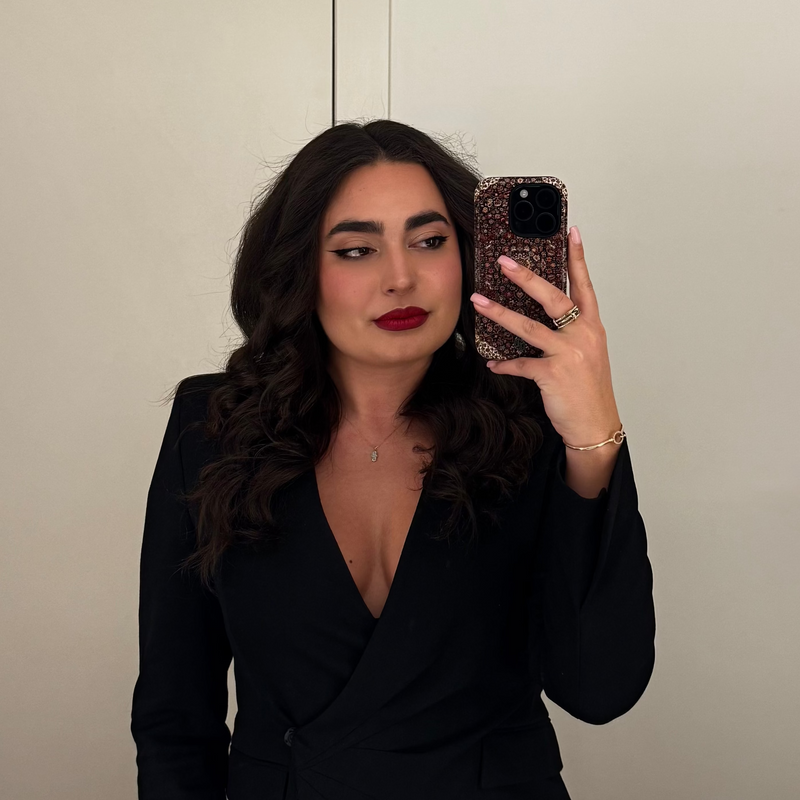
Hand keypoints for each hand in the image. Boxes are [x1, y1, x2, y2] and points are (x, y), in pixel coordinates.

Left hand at [470, 226, 621, 447]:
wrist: (596, 425)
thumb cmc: (589, 390)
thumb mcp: (587, 354)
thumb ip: (569, 333)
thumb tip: (541, 319)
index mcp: (591, 327)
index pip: (584, 285)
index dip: (578, 258)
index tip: (572, 232)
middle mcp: (582, 335)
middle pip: (552, 297)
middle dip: (526, 277)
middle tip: (504, 262)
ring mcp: (568, 354)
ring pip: (528, 327)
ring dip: (499, 313)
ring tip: (478, 301)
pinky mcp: (553, 374)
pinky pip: (520, 364)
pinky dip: (504, 364)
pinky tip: (492, 363)